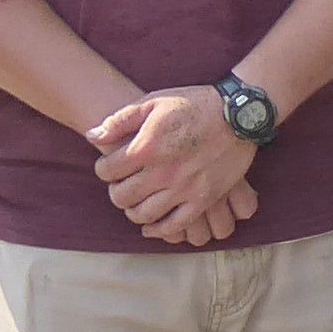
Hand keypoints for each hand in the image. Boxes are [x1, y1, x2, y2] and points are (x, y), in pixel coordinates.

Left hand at [89, 87, 265, 246]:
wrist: (240, 114)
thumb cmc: (195, 104)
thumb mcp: (154, 101)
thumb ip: (120, 120)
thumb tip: (92, 135)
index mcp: (147, 147)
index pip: (107, 171)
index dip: (103, 168)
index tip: (109, 166)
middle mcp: (163, 172)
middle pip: (122, 197)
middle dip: (116, 192)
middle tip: (120, 185)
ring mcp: (184, 189)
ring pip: (145, 214)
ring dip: (133, 211)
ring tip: (135, 202)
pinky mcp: (203, 199)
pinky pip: (175, 226)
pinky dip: (158, 230)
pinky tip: (151, 226)